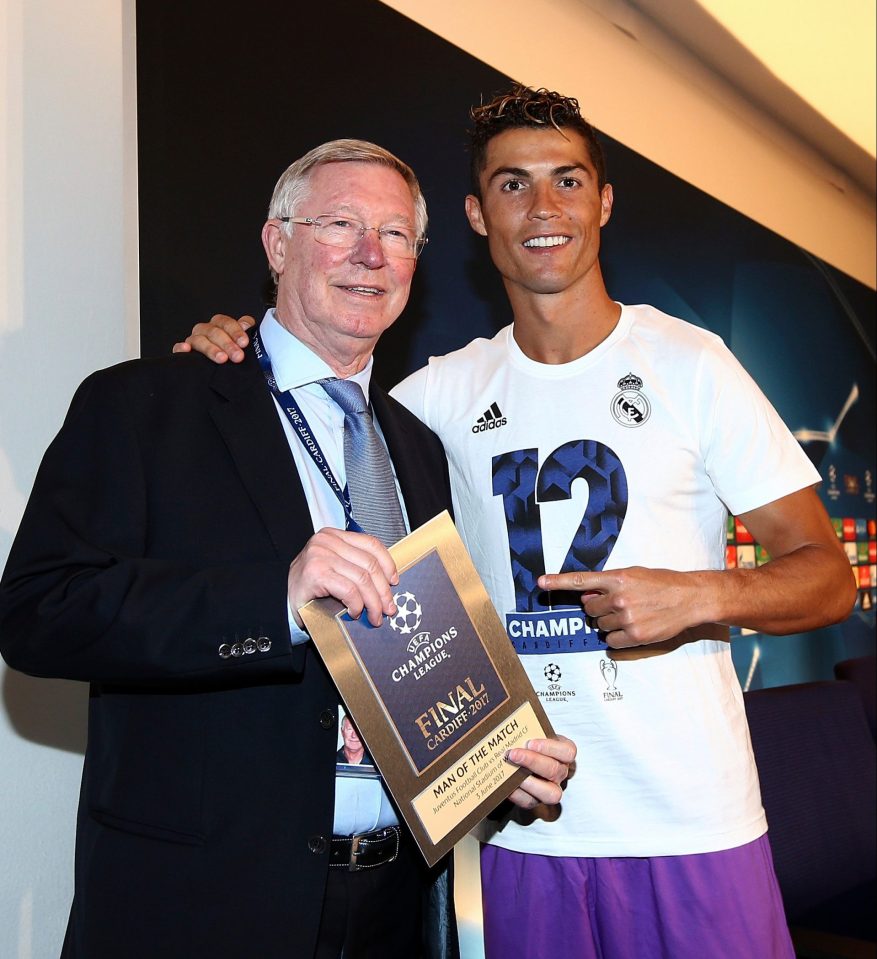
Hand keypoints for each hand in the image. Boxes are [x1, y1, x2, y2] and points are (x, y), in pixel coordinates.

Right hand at [172, 314, 255, 362]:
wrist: (225, 377)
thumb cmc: (235, 357)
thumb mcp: (245, 345)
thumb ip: (248, 332)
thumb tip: (247, 325)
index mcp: (220, 326)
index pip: (225, 322)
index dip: (235, 330)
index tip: (244, 342)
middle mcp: (207, 331)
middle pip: (213, 331)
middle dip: (227, 344)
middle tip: (237, 356)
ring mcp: (195, 341)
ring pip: (198, 339)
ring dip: (211, 348)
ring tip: (222, 359)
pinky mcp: (184, 353)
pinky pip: (178, 348)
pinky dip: (181, 348)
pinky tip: (187, 350)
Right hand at [288, 528, 398, 627]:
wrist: (280, 602)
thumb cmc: (310, 588)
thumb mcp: (335, 569)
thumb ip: (355, 567)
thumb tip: (389, 581)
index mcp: (334, 536)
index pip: (370, 544)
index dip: (387, 564)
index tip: (394, 582)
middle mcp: (326, 541)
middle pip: (370, 564)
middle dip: (383, 590)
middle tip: (388, 609)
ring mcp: (320, 556)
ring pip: (362, 579)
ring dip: (373, 602)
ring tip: (375, 616)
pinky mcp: (316, 574)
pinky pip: (349, 591)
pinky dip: (357, 605)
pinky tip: (355, 613)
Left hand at [505, 735, 575, 808]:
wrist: (524, 757)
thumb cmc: (531, 742)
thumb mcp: (535, 733)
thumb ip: (529, 731)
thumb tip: (512, 726)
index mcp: (564, 753)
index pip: (568, 752)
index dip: (550, 748)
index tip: (530, 743)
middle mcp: (561, 772)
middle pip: (555, 770)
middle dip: (532, 762)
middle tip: (513, 754)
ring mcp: (551, 789)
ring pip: (550, 793)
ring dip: (529, 782)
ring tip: (511, 770)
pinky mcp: (536, 800)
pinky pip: (530, 802)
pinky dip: (517, 794)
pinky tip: (506, 784)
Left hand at [537, 567, 699, 647]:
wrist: (690, 598)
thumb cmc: (661, 583)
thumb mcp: (634, 574)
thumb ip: (609, 583)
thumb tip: (587, 595)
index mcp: (618, 578)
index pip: (581, 580)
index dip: (558, 582)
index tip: (541, 583)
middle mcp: (620, 598)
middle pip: (589, 609)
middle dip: (598, 608)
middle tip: (616, 604)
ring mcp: (627, 618)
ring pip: (599, 626)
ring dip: (609, 622)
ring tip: (630, 614)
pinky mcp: (635, 636)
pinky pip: (611, 641)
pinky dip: (616, 638)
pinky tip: (632, 628)